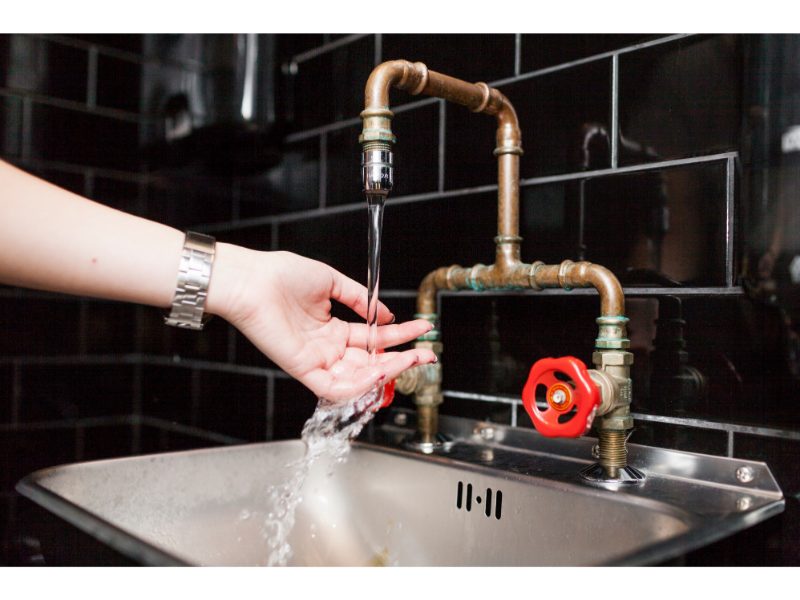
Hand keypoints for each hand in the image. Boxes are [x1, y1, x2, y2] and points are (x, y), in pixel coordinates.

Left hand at [207, 245, 435, 401]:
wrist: (251, 280)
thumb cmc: (280, 276)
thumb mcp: (330, 282)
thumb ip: (360, 299)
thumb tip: (385, 314)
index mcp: (333, 329)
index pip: (374, 339)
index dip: (400, 336)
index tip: (423, 329)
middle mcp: (328, 348)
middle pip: (372, 361)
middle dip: (403, 359)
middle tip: (427, 353)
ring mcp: (317, 360)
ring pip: (359, 377)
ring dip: (388, 370)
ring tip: (411, 358)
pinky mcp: (304, 369)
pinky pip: (335, 387)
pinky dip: (359, 382)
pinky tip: (380, 369)